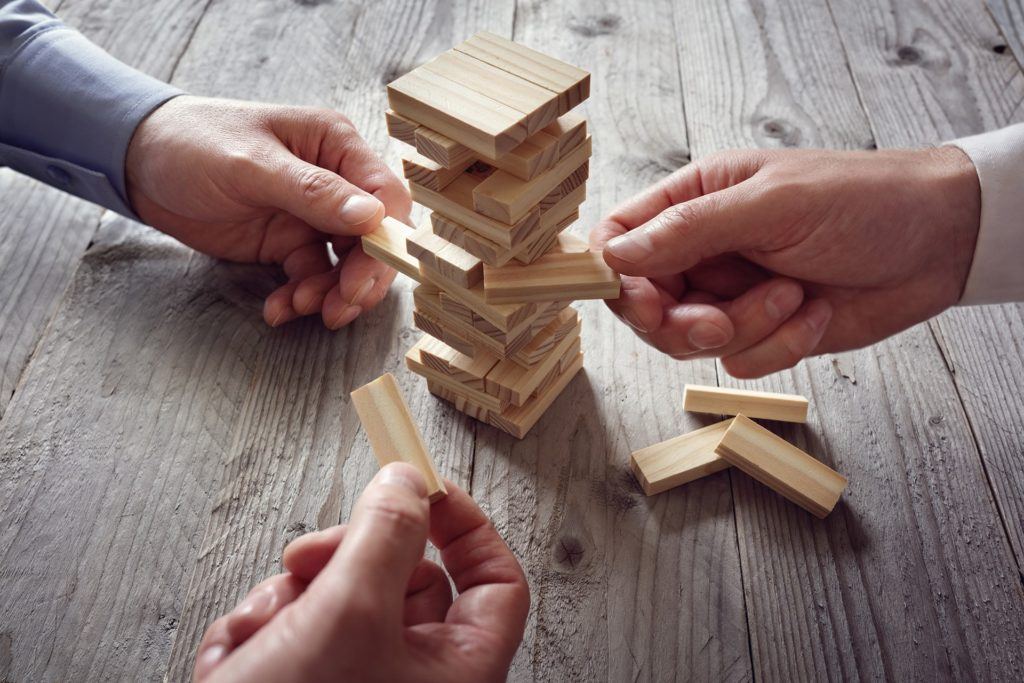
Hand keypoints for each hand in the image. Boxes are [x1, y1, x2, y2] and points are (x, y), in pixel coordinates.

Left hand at [126, 96, 411, 328]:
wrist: (136, 162)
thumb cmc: (192, 142)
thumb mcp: (250, 165)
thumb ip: (312, 192)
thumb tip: (372, 217)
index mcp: (334, 145)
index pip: (385, 196)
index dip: (385, 240)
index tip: (363, 277)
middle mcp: (333, 181)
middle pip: (372, 238)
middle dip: (360, 278)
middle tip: (339, 308)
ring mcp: (312, 215)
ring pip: (346, 264)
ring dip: (330, 293)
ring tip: (299, 307)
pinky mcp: (288, 242)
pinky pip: (310, 276)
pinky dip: (300, 298)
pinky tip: (278, 309)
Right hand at [193, 463, 528, 682]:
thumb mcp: (348, 612)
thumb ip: (384, 535)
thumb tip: (408, 480)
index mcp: (457, 671)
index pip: (497, 583)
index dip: (468, 528)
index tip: (425, 489)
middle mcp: (414, 679)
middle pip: (402, 579)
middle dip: (344, 559)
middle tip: (307, 556)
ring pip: (337, 598)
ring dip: (287, 599)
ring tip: (260, 634)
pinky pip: (294, 629)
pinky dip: (259, 632)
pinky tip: (235, 663)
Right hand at [592, 147, 980, 377]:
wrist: (940, 242)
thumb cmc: (861, 201)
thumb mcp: (770, 204)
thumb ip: (688, 229)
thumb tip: (616, 257)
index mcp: (693, 201)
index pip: (620, 240)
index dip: (618, 279)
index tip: (644, 304)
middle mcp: (703, 250)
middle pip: (645, 306)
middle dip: (680, 324)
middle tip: (718, 323)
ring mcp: (731, 294)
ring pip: (691, 342)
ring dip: (745, 329)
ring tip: (793, 296)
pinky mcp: (764, 331)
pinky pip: (741, 363)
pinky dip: (780, 346)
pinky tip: (816, 311)